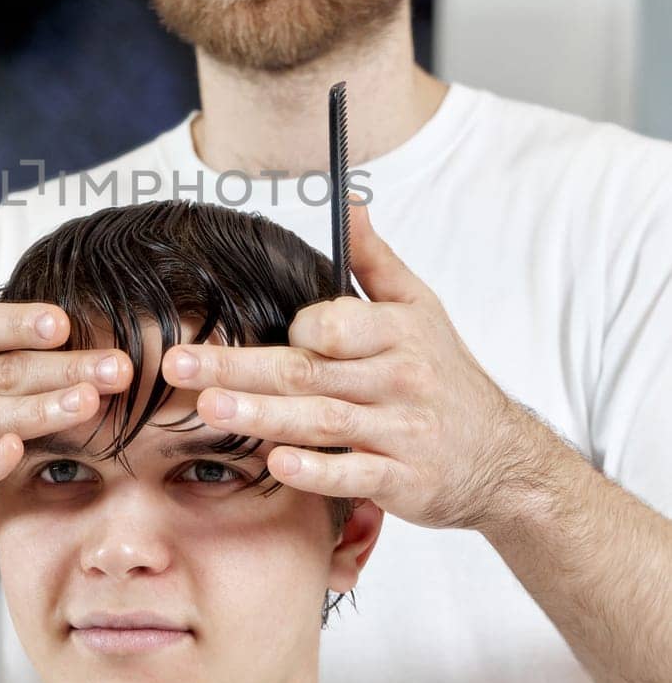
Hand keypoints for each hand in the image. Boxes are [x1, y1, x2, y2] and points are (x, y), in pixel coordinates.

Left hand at [161, 200, 545, 531]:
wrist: (502, 457)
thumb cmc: (445, 375)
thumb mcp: (420, 307)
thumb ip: (374, 260)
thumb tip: (349, 202)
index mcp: (397, 332)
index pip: (334, 324)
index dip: (295, 328)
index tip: (246, 329)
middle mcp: (399, 378)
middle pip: (307, 370)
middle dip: (238, 368)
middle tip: (179, 366)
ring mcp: (402, 432)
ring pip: (321, 420)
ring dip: (262, 415)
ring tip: (208, 409)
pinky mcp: (403, 480)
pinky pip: (355, 472)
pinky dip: (317, 470)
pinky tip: (277, 464)